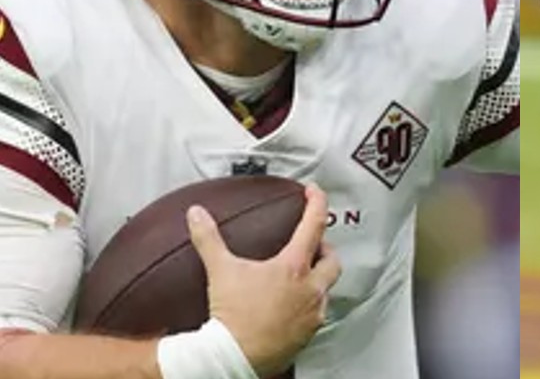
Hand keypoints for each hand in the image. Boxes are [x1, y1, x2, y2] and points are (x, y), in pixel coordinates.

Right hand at [187, 185, 341, 377]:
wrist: (232, 357)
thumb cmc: (231, 317)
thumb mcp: (221, 271)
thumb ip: (209, 239)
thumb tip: (197, 215)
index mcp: (293, 268)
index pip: (314, 224)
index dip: (317, 202)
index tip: (315, 192)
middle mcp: (310, 289)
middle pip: (332, 260)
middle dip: (325, 250)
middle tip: (313, 246)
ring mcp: (312, 313)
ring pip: (327, 290)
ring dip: (318, 281)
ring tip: (303, 279)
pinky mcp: (308, 333)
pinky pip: (317, 315)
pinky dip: (310, 306)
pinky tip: (295, 307)